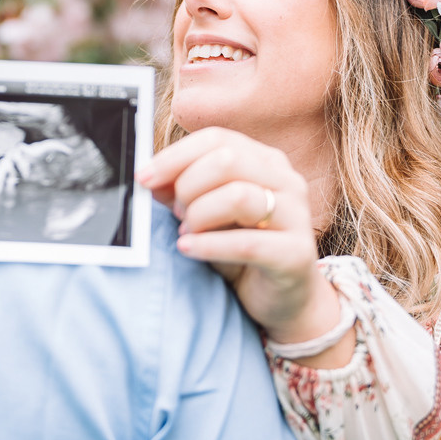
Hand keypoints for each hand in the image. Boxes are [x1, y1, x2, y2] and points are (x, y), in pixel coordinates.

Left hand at [140, 128, 353, 365]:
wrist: (286, 301)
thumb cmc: (243, 253)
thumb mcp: (208, 217)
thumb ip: (182, 193)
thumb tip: (151, 179)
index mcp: (265, 161)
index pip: (217, 139)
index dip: (175, 156)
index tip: (144, 177)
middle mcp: (286, 181)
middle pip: (227, 160)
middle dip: (188, 186)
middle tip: (176, 212)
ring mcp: (296, 215)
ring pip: (238, 196)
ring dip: (199, 214)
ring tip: (187, 231)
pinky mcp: (296, 253)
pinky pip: (247, 243)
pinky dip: (209, 245)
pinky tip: (188, 248)